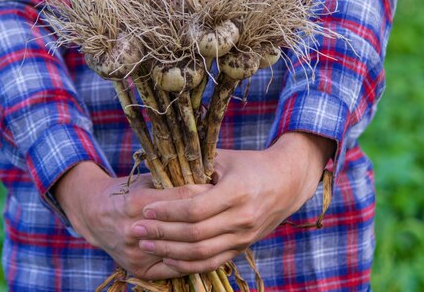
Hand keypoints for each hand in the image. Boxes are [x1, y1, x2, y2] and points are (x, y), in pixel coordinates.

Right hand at [54, 162, 210, 278]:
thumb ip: (173, 182)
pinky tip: (211, 251)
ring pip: (182, 252)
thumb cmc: (126, 192)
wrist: (95, 216)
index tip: (223, 188)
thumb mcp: (148, 180)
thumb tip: (210, 179)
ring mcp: (136, 253)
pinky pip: (175, 269)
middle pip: (185, 227)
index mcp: (138, 202)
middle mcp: (135, 230)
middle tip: (230, 210)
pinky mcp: (140, 270)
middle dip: (210, 217)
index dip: (206, 193)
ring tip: (225, 230)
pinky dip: (194, 260)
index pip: (182, 199)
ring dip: (207, 241)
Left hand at [129, 132, 334, 273]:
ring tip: (145, 245)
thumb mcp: (223, 159)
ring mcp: (244, 236)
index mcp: (237, 192)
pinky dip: (189, 264)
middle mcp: (242, 218)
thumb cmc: (249, 164)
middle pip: (195, 234)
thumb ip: (195, 168)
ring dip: (170, 252)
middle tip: (136, 230)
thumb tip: (159, 173)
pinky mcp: (243, 247)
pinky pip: (213, 262)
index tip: (146, 209)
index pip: (195, 209)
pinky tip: (168, 258)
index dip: (168, 212)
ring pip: (202, 253)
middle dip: (161, 234)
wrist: (287, 181)